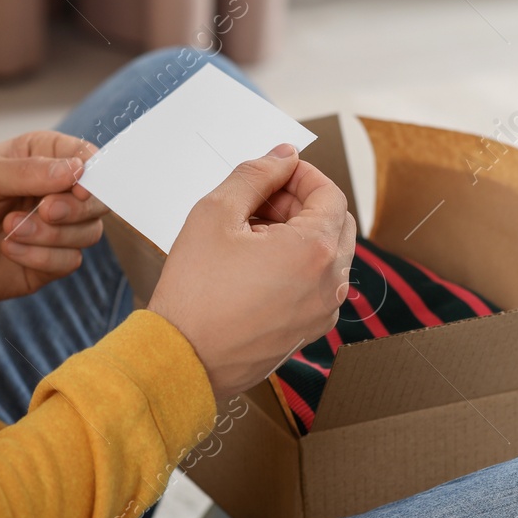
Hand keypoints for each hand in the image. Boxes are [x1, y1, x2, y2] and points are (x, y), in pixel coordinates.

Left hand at [0, 131, 107, 303]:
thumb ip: (31, 172)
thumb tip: (80, 169)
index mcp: (43, 157)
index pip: (90, 160)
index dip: (94, 176)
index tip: (77, 188)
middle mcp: (55, 192)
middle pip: (98, 202)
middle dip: (74, 210)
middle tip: (43, 211)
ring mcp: (52, 230)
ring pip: (87, 235)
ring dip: (51, 236)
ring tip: (9, 229)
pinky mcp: (45, 263)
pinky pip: (68, 263)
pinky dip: (42, 258)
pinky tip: (8, 248)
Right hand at [148, 144, 356, 403]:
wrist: (182, 360)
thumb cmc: (195, 292)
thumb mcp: (215, 213)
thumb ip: (255, 175)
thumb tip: (283, 157)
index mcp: (315, 250)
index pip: (330, 194)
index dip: (303, 175)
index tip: (275, 173)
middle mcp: (330, 284)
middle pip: (335, 223)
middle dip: (302, 203)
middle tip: (259, 201)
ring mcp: (322, 312)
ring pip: (327, 256)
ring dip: (298, 235)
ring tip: (250, 235)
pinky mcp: (307, 332)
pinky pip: (315, 286)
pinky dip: (296, 267)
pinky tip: (253, 267)